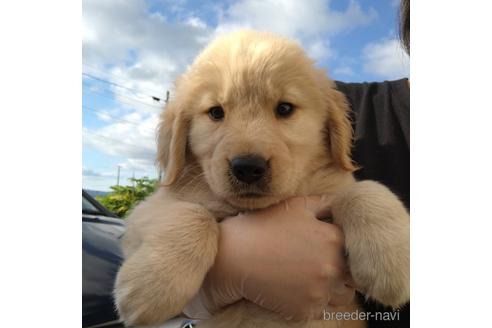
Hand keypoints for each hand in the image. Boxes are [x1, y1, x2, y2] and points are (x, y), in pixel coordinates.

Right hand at [183, 196, 354, 319]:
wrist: (232, 257)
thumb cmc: (263, 227)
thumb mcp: (295, 206)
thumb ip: (325, 203)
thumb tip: (342, 204)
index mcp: (333, 240)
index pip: (356, 249)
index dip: (345, 247)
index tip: (331, 247)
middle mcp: (332, 268)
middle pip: (353, 276)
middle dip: (342, 270)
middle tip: (318, 263)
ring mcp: (318, 292)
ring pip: (342, 297)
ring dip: (333, 289)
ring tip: (309, 277)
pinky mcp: (305, 311)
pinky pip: (321, 311)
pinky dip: (313, 302)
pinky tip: (295, 289)